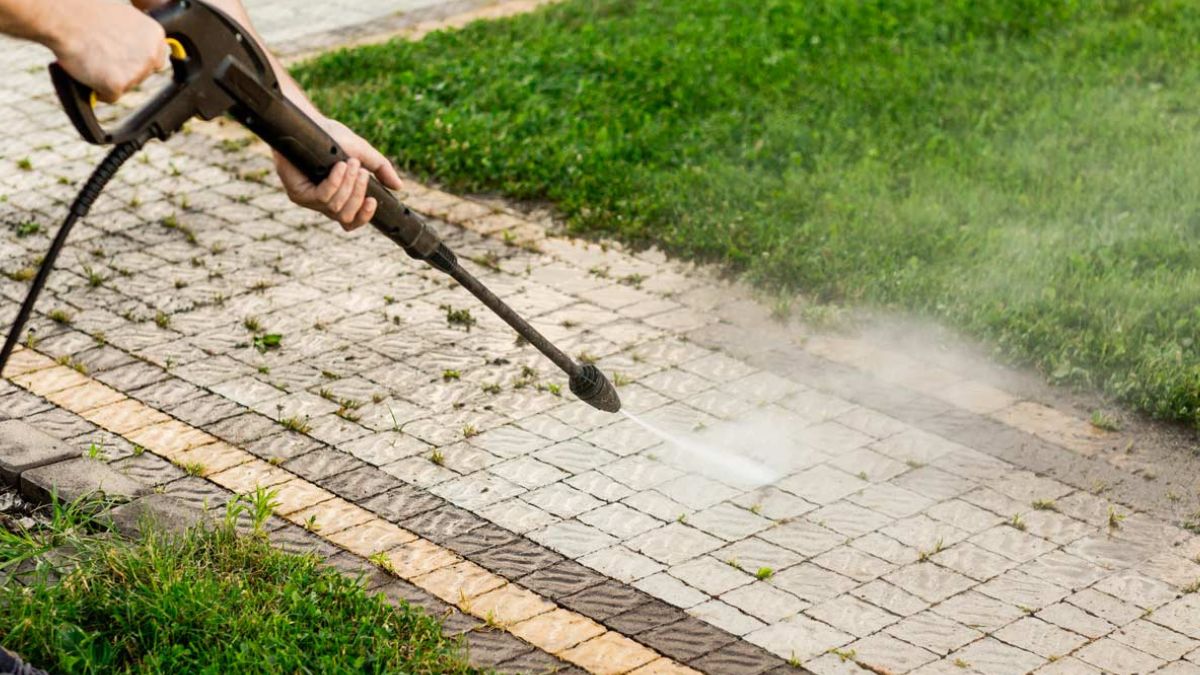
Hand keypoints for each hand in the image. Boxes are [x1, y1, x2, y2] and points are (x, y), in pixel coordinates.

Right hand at [49, 0, 166, 102]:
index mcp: (154, 34)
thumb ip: (135, 35)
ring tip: (91, 57)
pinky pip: (109, 97)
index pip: (156, 59)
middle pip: (141, 75)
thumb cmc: (85, 13)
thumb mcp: (121, 17)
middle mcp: (151, 54)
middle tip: (101, 56)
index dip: (137, 60)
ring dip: (109, 78)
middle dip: (123, 70)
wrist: (64, 18)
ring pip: (125, 86)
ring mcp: (136, 71)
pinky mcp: (118, 85)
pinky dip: (97, 90)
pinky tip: (87, 71)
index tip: (124, 60)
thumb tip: (137, 47)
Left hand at [273, 118, 403, 230]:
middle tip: (362, 172)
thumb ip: (381, 170)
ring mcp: (309, 200)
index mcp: (339, 199)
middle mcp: (324, 203)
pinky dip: (335, 182)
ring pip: (335, 207)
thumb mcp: (363, 154)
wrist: (310, 124)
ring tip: (351, 163)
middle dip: (358, 194)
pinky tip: (339, 166)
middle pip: (346, 217)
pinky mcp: (298, 194)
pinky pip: (322, 196)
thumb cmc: (333, 138)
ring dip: (348, 185)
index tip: (373, 201)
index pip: (351, 222)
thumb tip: (399, 187)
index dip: (363, 217)